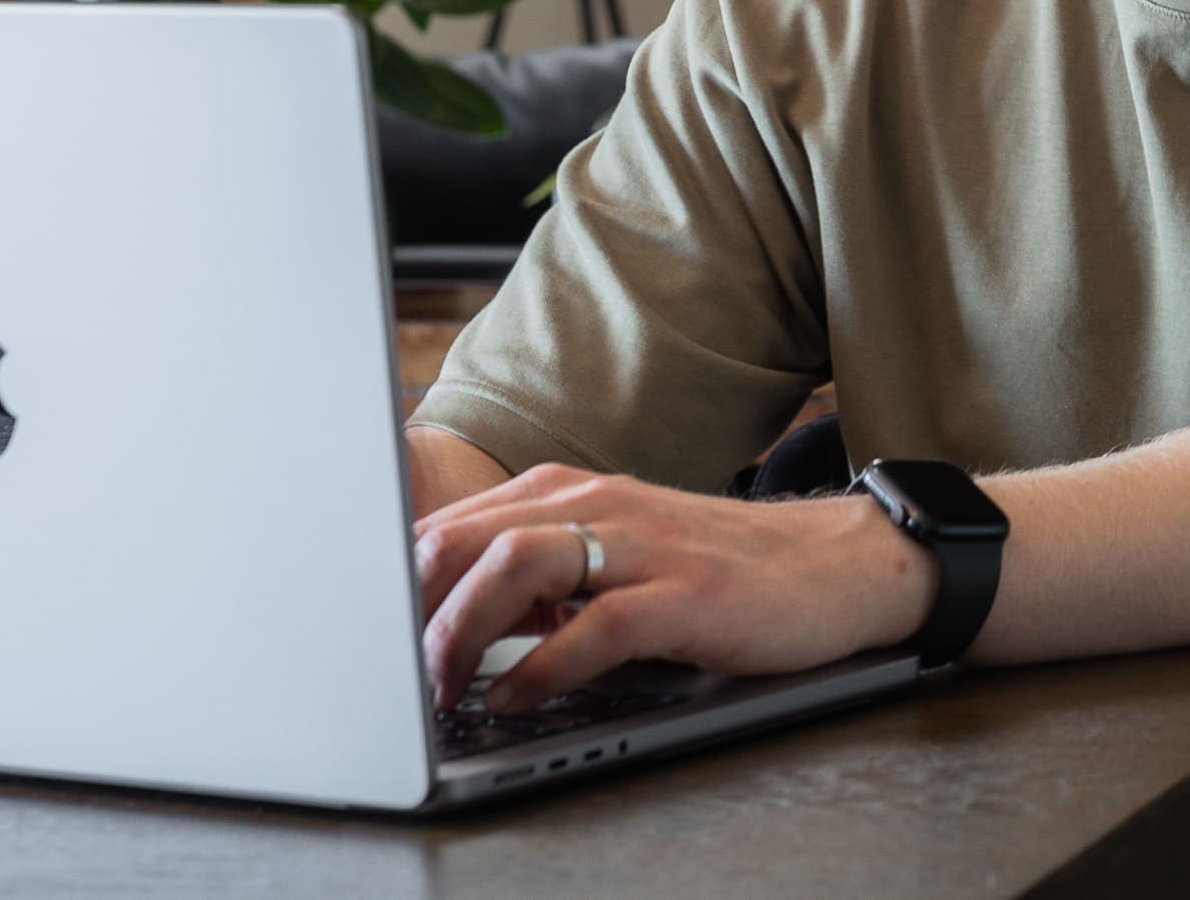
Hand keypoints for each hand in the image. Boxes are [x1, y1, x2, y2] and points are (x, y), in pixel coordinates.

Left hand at [415, 463, 940, 711]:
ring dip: (462, 631)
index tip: (359, 636)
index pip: (449, 524)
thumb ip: (534, 577)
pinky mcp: (688, 591)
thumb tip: (441, 621)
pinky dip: (544, 665)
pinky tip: (518, 697)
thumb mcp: (611, 558)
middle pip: (467, 537)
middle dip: (411, 608)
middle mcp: (597, 502)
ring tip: (442, 686)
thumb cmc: (713, 569)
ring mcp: (643, 544)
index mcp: (568, 491)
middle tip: (386, 676)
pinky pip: (596, 625)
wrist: (831, 564)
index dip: (392, 581)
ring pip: (518, 565)